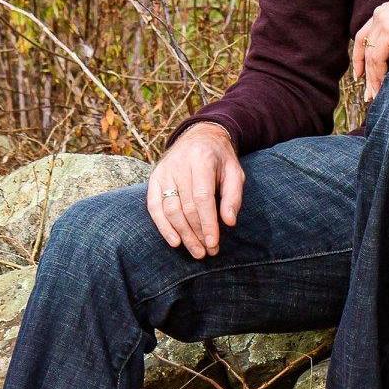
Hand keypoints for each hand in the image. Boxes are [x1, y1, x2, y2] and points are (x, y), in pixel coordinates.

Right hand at [146, 122, 242, 258]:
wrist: (200, 136)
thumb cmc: (220, 158)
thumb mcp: (235, 171)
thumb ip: (233, 196)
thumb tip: (229, 222)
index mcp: (201, 159)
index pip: (202, 197)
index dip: (207, 223)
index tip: (214, 243)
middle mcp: (178, 164)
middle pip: (186, 207)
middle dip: (197, 233)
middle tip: (208, 252)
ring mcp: (163, 171)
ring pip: (170, 209)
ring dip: (183, 234)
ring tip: (196, 251)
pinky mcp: (154, 178)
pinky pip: (154, 206)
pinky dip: (163, 226)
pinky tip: (175, 241)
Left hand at [352, 0, 388, 101]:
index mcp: (387, 9)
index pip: (365, 35)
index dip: (360, 56)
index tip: (360, 74)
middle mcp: (381, 13)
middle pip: (364, 46)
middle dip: (364, 72)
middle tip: (368, 93)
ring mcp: (384, 21)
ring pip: (370, 56)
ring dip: (372, 79)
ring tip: (375, 97)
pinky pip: (377, 58)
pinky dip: (378, 75)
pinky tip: (382, 88)